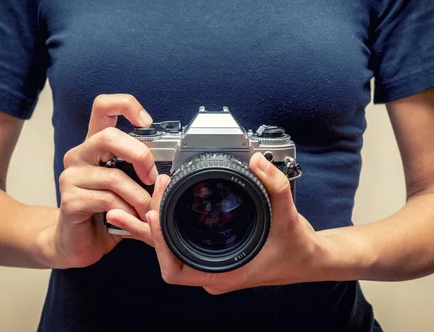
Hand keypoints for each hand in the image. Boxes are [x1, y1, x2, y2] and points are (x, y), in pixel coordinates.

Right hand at [37, 94, 157, 268]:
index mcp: (95, 145)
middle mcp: (80, 155)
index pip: (103, 107)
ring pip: (114, 176)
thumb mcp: (129, 187)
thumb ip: (141, 173)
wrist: (79, 243)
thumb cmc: (107, 212)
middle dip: (140, 155)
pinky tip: (130, 219)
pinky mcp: (69, 199)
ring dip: (139, 197)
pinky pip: (107, 200)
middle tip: (152, 178)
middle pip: (108, 136)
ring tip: (147, 211)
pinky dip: (126, 211)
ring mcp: (71, 176)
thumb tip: (169, 172)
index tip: (147, 122)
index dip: (126, 105)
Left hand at [145, 152, 328, 293]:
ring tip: (124, 208)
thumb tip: (256, 161)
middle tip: (144, 196)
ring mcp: (210, 265)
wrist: (309, 259)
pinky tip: (151, 213)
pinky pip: (180, 242)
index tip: (154, 215)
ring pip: (169, 250)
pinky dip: (164, 228)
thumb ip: (275, 186)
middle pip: (166, 256)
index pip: (176, 270)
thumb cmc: (297, 249)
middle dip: (148, 228)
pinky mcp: (212, 253)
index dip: (160, 244)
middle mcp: (211, 273)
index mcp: (224, 273)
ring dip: (148, 229)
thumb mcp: (289, 217)